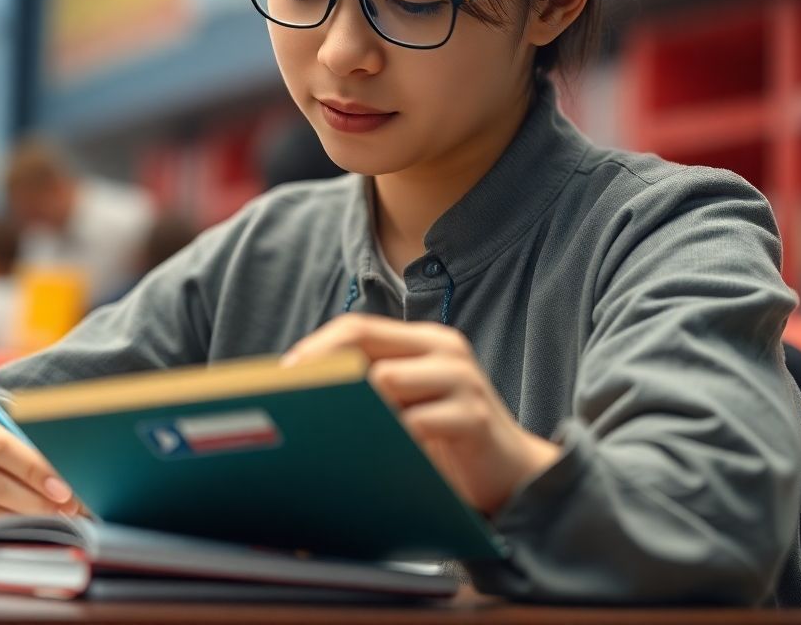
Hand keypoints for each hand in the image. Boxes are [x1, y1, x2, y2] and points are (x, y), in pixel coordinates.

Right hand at [0, 406, 80, 517]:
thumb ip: (31, 435)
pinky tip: (30, 525)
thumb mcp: (9, 422)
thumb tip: (69, 463)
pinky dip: (6, 526)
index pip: (2, 447)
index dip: (34, 470)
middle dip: (36, 499)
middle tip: (67, 508)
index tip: (63, 488)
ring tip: (56, 518)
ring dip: (25, 517)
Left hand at [282, 313, 560, 514]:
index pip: (359, 327)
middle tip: (290, 396)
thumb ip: (377, 386)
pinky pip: (417, 422)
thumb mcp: (412, 402)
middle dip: (321, 366)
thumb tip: (307, 388)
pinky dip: (385, 437)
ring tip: (321, 426)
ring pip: (386, 379)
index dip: (318, 345)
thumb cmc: (449, 438)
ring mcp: (461, 380)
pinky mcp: (473, 417)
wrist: (515, 474)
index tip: (284, 372)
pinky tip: (365, 454)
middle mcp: (444, 350)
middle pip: (365, 341)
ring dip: (350, 404)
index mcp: (425, 341)